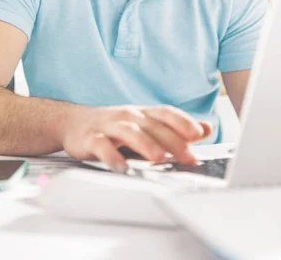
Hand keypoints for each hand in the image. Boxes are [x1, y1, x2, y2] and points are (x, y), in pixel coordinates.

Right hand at [62, 105, 212, 172]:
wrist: (73, 122)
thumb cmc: (114, 126)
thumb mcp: (145, 123)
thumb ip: (174, 128)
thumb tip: (206, 128)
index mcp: (142, 113)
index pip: (165, 113)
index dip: (182, 121)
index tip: (198, 133)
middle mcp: (128, 116)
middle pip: (152, 126)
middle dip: (172, 140)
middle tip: (188, 156)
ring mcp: (109, 126)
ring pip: (130, 132)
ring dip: (145, 144)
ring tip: (159, 158)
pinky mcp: (91, 138)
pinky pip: (103, 147)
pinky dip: (112, 157)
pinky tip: (121, 167)